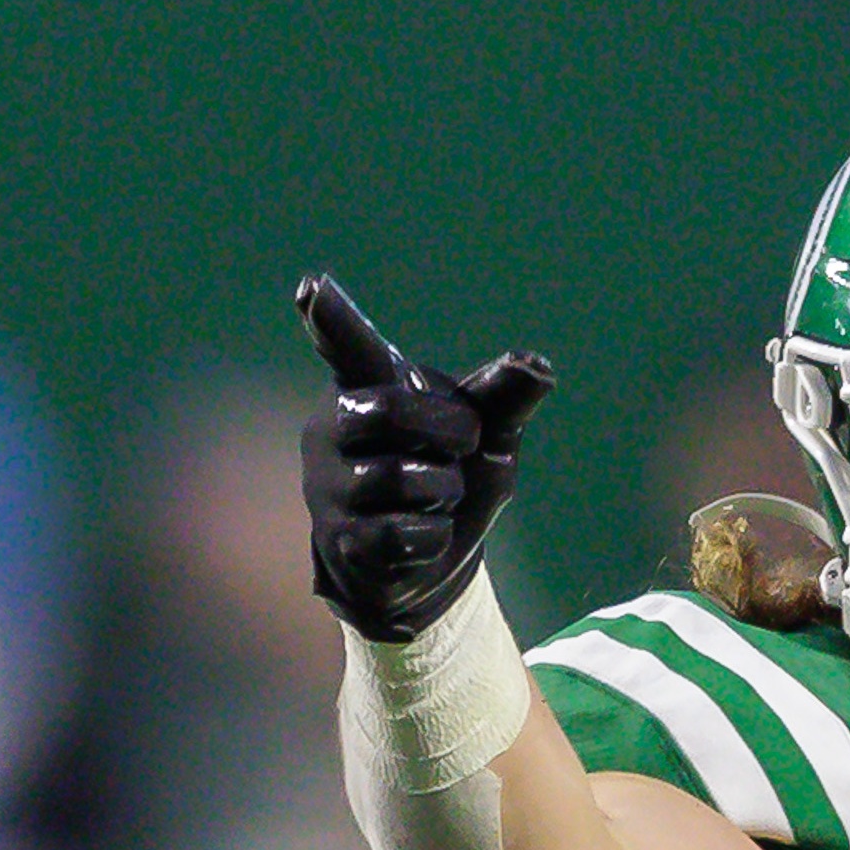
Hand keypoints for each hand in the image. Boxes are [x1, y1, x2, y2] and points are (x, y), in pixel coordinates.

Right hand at [294, 272, 556, 641]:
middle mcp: (335, 426)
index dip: (332, 317)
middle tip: (457, 449)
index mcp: (371, 385)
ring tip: (433, 497)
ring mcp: (329, 483)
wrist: (425, 562)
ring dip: (443, 493)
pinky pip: (401, 534)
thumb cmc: (448, 473)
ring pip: (401, 480)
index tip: (311, 287)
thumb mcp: (486, 435)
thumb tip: (538, 366)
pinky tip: (422, 534)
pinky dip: (433, 537)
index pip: (349, 346)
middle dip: (447, 434)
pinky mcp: (337, 538)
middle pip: (390, 412)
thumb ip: (503, 398)